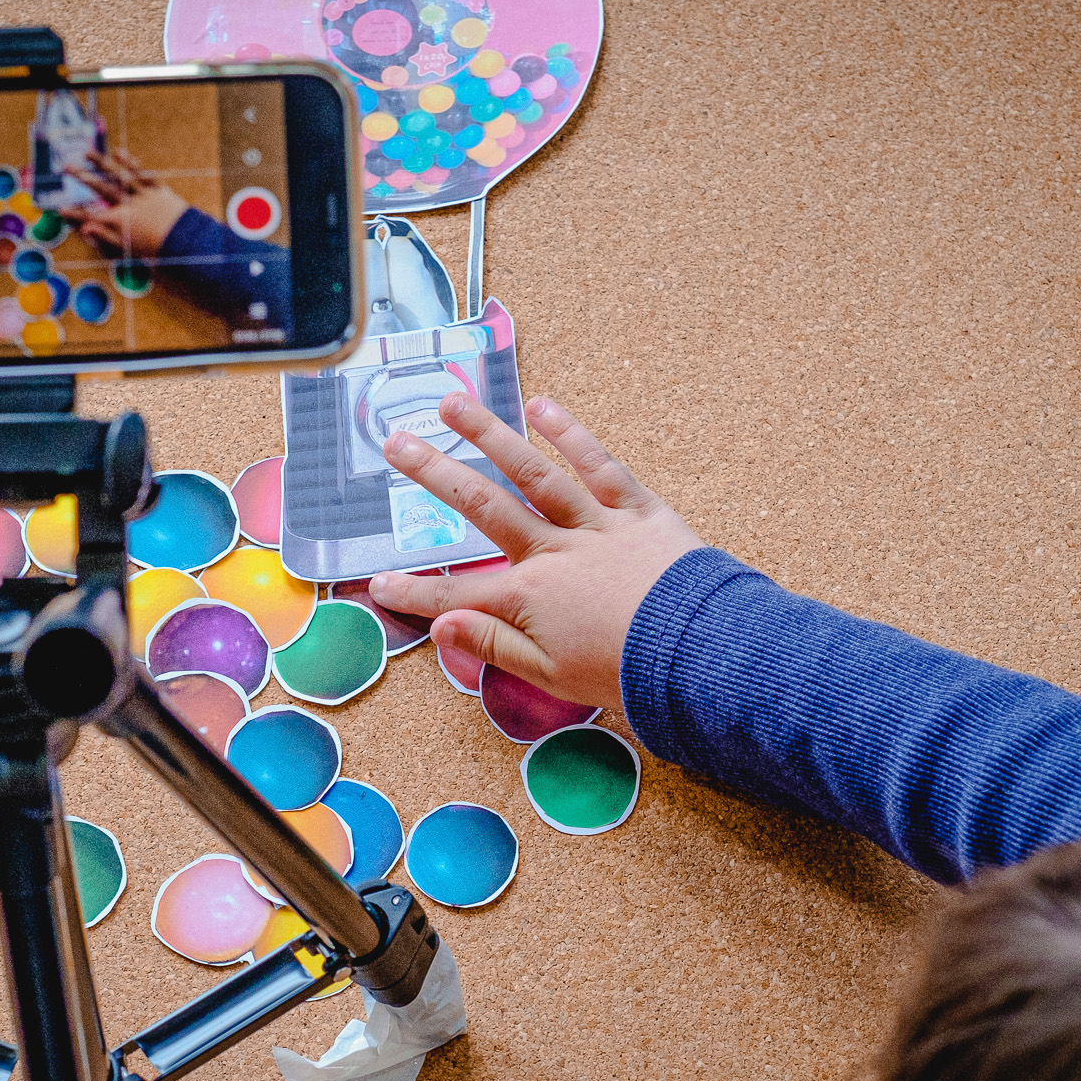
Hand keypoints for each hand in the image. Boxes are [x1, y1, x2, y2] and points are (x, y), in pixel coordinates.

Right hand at [58, 147, 189, 257]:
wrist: (187, 244)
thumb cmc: (158, 252)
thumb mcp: (130, 251)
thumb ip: (106, 238)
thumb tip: (85, 229)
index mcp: (120, 222)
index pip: (91, 217)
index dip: (75, 214)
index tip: (60, 209)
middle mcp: (128, 205)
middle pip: (101, 188)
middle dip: (82, 177)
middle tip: (66, 167)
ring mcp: (143, 195)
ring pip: (119, 176)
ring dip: (102, 162)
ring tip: (87, 152)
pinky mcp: (158, 191)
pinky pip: (142, 175)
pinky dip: (130, 163)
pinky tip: (120, 153)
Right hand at [368, 394, 704, 710]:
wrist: (702, 654)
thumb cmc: (629, 673)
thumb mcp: (552, 676)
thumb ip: (494, 646)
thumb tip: (440, 627)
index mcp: (529, 598)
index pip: (456, 595)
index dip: (414, 592)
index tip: (377, 583)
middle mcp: (552, 552)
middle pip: (482, 506)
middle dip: (433, 474)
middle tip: (396, 443)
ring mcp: (594, 526)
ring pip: (532, 473)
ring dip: (489, 435)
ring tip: (452, 405)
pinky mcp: (637, 511)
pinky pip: (599, 468)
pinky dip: (571, 435)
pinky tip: (542, 408)